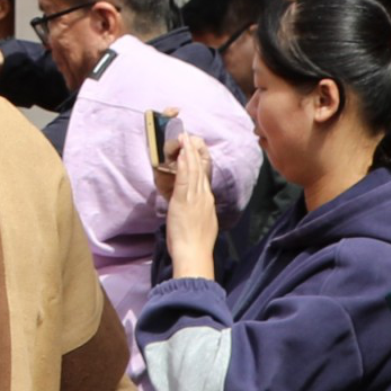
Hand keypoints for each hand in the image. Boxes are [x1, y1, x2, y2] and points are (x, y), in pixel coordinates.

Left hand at [161, 132, 220, 280]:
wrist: (195, 254)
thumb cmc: (196, 246)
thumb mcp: (202, 226)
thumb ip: (200, 214)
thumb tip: (197, 212)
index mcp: (207, 203)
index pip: (204, 178)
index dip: (200, 163)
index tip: (196, 151)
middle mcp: (204, 196)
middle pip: (200, 169)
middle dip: (195, 152)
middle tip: (191, 136)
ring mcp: (195, 197)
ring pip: (193, 169)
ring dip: (189, 152)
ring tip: (185, 137)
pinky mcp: (184, 200)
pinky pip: (185, 177)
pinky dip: (184, 163)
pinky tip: (183, 152)